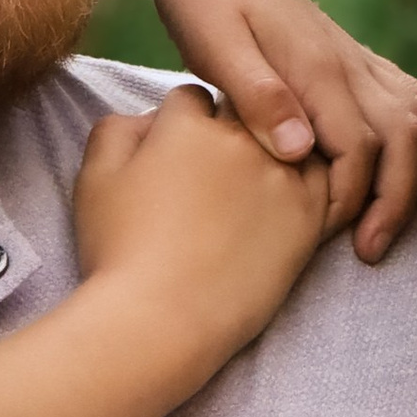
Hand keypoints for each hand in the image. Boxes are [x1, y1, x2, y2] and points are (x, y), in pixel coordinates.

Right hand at [72, 86, 330, 353]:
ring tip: (252, 187)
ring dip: (274, 150)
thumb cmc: (119, 252)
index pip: (192, 97)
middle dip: (231, 129)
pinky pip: (324, 179)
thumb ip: (118, 130)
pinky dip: (307, 182)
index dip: (182, 122)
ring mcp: (281, 176)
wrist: (161, 320)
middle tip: (215, 170)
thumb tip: (149, 119)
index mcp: (187, 124)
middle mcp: (241, 139)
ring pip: (289, 139)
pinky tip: (285, 205)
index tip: (177, 152)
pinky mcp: (309, 216)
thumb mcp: (93, 179)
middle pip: (244, 110)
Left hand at [109, 0, 416, 259]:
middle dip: (403, 199)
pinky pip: (408, 96)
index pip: (359, 146)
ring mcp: (352, 58)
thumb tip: (299, 150)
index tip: (337, 239)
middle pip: (402, 137)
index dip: (355, 198)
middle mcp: (347, 63)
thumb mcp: (214, 43)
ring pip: (416, 117)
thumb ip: (256, 96)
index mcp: (317, 67)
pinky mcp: (347, 57)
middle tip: (376, 252)